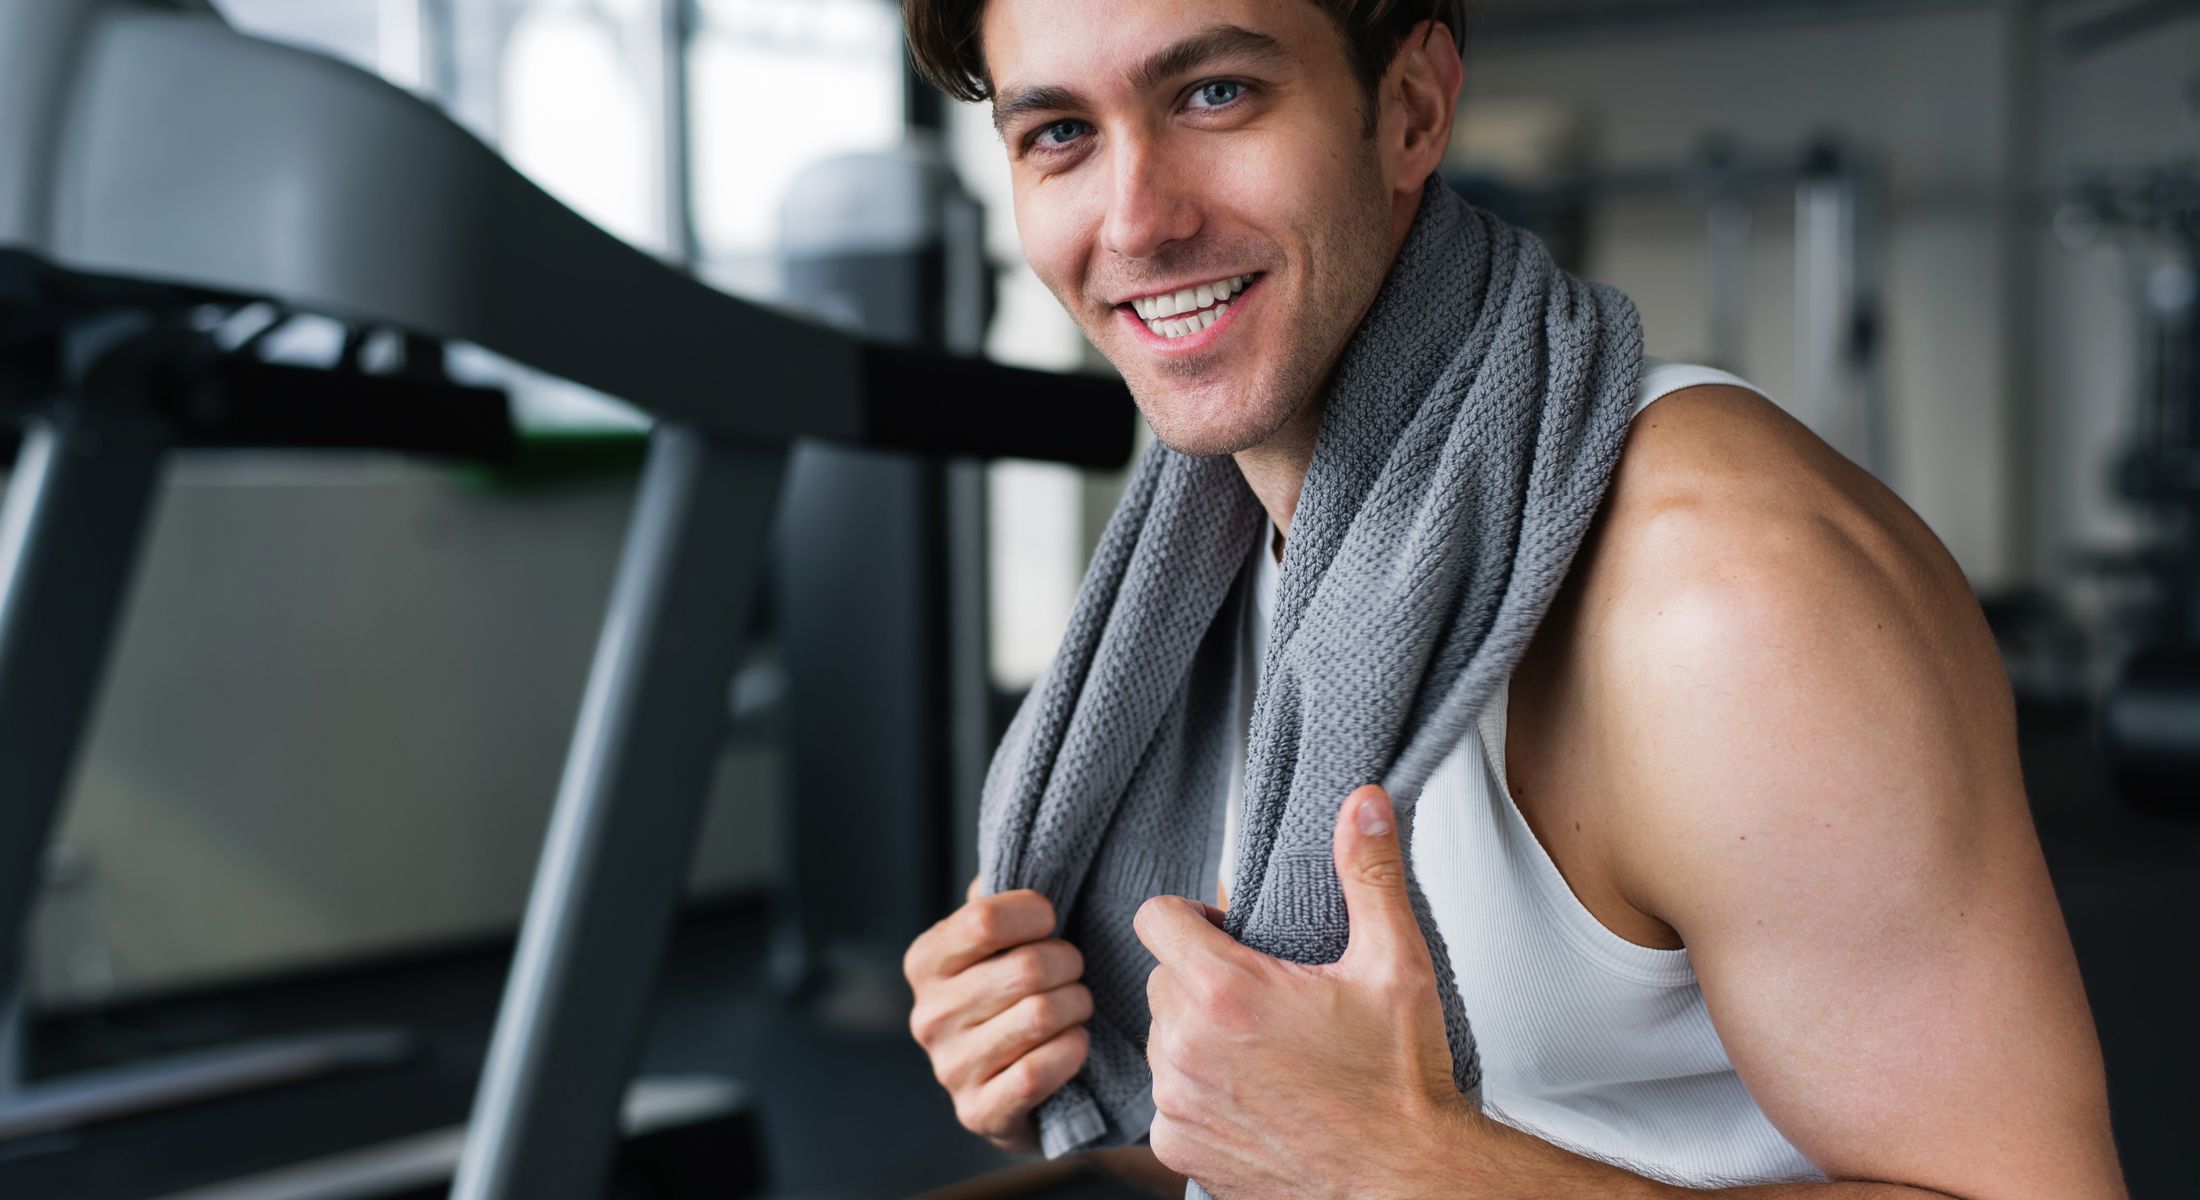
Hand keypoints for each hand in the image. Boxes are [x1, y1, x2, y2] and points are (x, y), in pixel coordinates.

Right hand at [905, 877, 1092, 1151]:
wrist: (1010, 1086)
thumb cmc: (1010, 993)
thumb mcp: (995, 942)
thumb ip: (998, 899)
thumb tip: (1020, 859)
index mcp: (925, 961)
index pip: (984, 919)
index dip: (1035, 914)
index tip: (1052, 921)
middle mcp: (928, 1015)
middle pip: (1026, 968)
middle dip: (1070, 963)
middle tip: (1074, 970)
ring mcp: (950, 1068)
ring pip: (1041, 1016)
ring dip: (1077, 1007)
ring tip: (1077, 1006)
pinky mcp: (978, 1112)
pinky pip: (1040, 1071)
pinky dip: (1072, 1051)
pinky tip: (1075, 1043)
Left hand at [1135, 786, 1474, 1197]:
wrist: (1408, 1180)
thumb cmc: (1402, 1082)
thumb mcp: (1395, 964)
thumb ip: (1369, 873)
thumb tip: (1362, 803)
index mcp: (1226, 992)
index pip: (1156, 918)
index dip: (1193, 917)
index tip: (1229, 933)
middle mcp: (1187, 1049)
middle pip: (1164, 979)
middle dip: (1204, 979)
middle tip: (1266, 997)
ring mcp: (1178, 1104)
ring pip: (1164, 1041)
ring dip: (1200, 1037)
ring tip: (1265, 1050)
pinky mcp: (1179, 1150)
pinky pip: (1168, 1099)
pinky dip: (1201, 1094)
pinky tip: (1255, 1096)